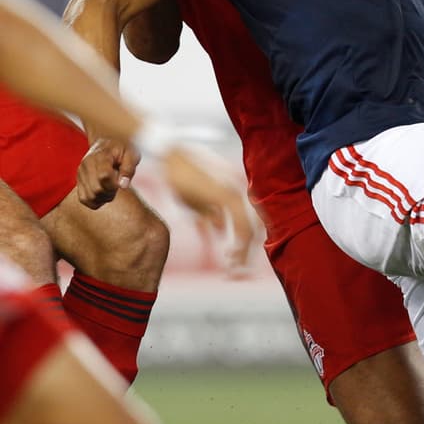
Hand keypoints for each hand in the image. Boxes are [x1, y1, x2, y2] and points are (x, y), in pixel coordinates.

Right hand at [76, 137, 139, 208]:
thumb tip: (123, 185)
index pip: (104, 176)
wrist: (107, 141)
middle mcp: (86, 164)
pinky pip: (84, 199)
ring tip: (112, 189)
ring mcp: (80, 173)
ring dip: (103, 198)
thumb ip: (129, 169)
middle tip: (118, 185)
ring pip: (89, 197)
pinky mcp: (79, 181)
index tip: (122, 182)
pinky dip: (95, 201)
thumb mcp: (132, 154)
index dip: (115, 184)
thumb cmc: (123, 148)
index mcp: (100, 155)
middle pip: (96, 190)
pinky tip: (104, 194)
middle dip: (111, 192)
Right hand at [160, 144, 257, 271]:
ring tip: (235, 268)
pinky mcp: (226, 196)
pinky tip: (230, 259)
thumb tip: (221, 230)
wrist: (170, 153)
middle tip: (242, 271)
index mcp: (234, 191)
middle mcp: (239, 192)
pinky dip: (237, 244)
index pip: (252, 220)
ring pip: (248, 230)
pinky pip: (240, 225)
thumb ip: (211, 214)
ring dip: (243, 252)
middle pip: (254, 228)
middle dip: (248, 252)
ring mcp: (235, 193)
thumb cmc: (180, 174)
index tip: (244, 257)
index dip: (249, 240)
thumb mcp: (197, 200)